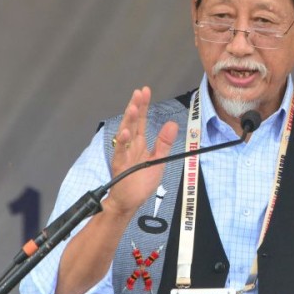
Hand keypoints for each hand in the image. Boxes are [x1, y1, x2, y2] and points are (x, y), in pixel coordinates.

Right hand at [106, 86, 178, 216]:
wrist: (128, 202)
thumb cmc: (141, 182)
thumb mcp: (158, 160)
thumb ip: (164, 143)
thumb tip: (172, 124)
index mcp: (139, 143)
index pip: (141, 120)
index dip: (143, 106)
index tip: (145, 91)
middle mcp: (130, 145)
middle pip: (132, 122)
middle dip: (135, 107)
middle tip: (139, 92)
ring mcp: (124, 154)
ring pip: (125, 133)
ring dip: (128, 120)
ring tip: (132, 106)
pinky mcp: (120, 165)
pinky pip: (120, 151)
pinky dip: (122, 142)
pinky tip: (126, 132)